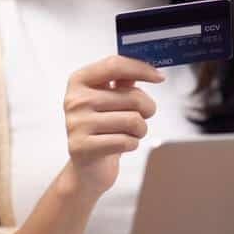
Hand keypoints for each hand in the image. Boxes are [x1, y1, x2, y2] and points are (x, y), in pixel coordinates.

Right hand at [63, 55, 162, 195]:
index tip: (159, 76)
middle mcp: (75, 100)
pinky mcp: (82, 147)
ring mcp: (76, 124)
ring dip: (141, 129)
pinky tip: (122, 145)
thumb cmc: (102, 128)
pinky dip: (132, 144)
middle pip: (131, 96)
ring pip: (133, 120)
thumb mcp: (109, 99)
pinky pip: (126, 141)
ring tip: (131, 133)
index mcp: (79, 81)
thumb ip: (123, 79)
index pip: (114, 65)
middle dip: (147, 108)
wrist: (87, 167)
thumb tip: (148, 66)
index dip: (141, 69)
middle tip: (143, 116)